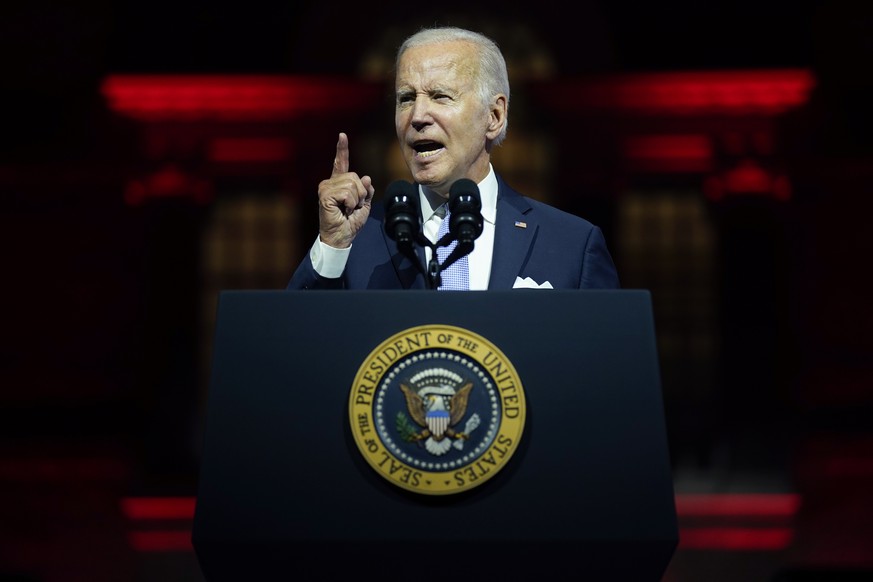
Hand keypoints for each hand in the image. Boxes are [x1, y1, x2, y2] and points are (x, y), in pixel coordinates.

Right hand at [317, 132, 374, 248]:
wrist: (342, 237)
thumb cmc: (350, 222)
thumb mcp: (364, 204)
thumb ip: (366, 191)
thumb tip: (366, 178)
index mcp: (339, 183)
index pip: (340, 163)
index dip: (342, 149)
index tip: (342, 135)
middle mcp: (330, 183)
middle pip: (354, 176)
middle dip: (361, 194)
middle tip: (352, 207)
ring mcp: (326, 188)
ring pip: (352, 184)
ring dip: (356, 200)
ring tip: (348, 209)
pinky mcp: (325, 196)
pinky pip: (347, 193)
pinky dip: (351, 203)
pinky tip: (344, 210)